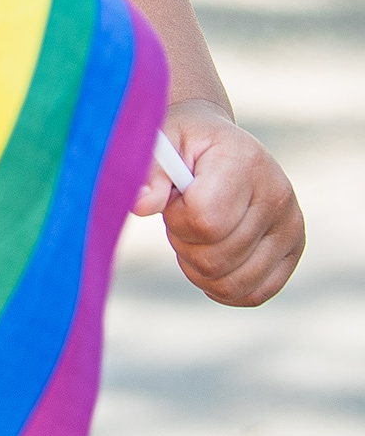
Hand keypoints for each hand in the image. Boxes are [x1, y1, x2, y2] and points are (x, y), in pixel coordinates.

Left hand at [133, 102, 303, 305]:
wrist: (217, 142)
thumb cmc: (184, 142)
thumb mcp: (161, 141)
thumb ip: (150, 173)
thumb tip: (141, 205)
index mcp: (245, 162)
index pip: (206, 221)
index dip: (177, 220)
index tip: (174, 199)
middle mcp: (278, 195)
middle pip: (216, 258)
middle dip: (184, 244)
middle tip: (183, 218)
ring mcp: (291, 226)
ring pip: (233, 284)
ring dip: (199, 269)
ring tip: (196, 235)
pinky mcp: (294, 249)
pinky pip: (255, 294)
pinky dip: (223, 288)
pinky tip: (210, 261)